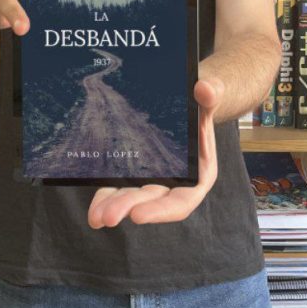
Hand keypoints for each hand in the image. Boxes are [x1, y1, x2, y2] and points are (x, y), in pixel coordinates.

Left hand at [87, 78, 219, 228]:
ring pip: (131, 197)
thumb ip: (213, 94)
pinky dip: (105, 196)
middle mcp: (176, 183)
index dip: (160, 210)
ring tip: (95, 217)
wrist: (188, 98)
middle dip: (128, 207)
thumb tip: (205, 89)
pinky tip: (93, 209)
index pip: (181, 200)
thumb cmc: (201, 100)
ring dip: (112, 207)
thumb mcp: (210, 95)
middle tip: (108, 217)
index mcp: (199, 175)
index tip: (138, 215)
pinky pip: (118, 186)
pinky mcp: (135, 173)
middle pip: (151, 201)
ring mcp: (153, 180)